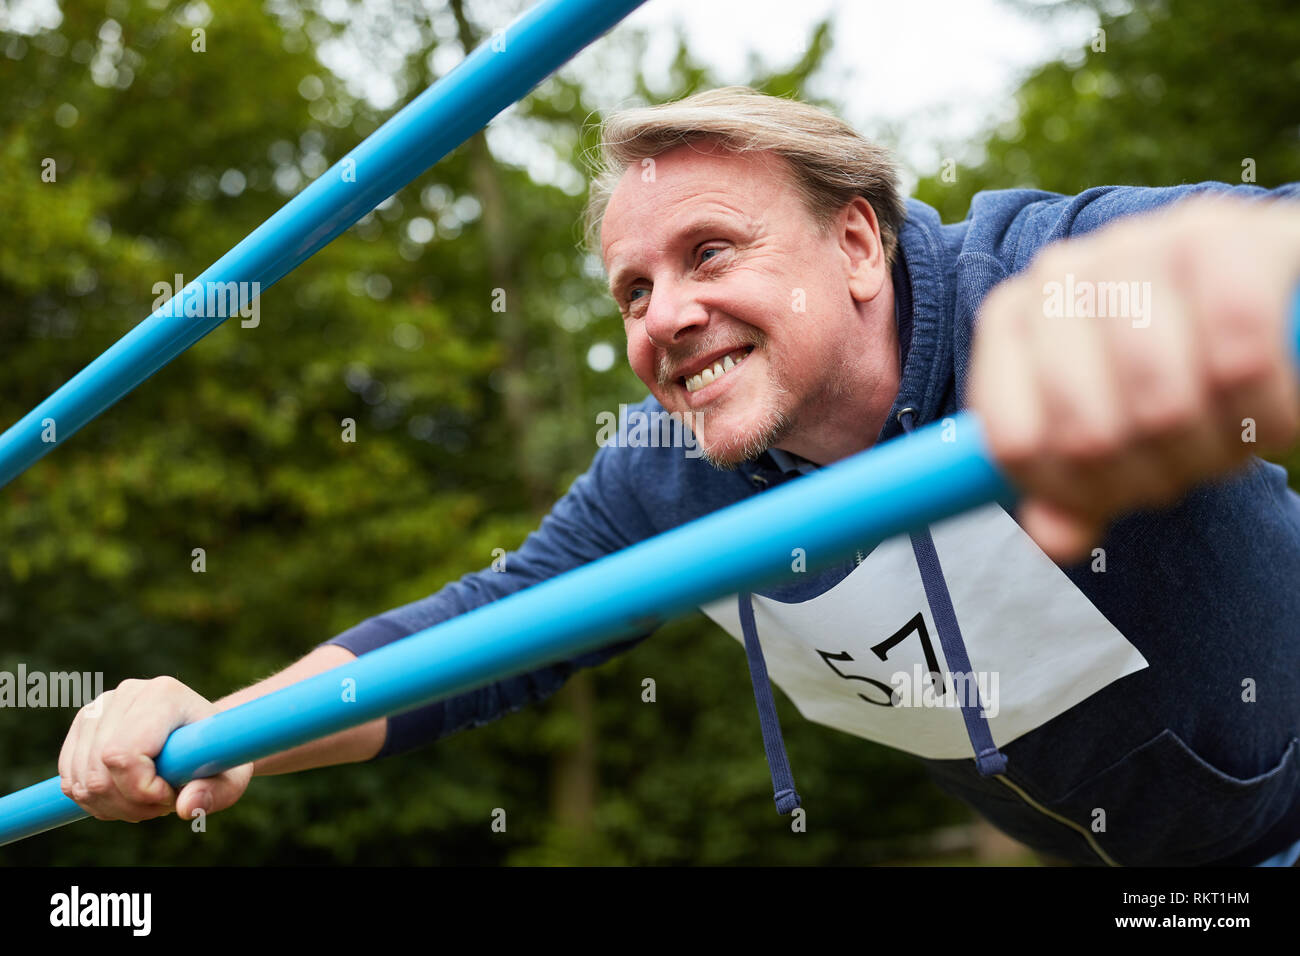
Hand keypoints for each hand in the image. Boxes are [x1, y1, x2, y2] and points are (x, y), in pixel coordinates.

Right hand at [58, 676, 252, 823]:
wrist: (204, 737)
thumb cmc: (219, 756)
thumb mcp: (230, 777)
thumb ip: (214, 792)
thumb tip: (188, 808)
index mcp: (164, 694)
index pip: (124, 754)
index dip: (142, 789)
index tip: (171, 795)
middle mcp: (127, 693)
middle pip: (99, 770)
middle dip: (129, 802)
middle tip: (162, 802)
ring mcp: (100, 707)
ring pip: (81, 780)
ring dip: (112, 806)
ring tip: (148, 798)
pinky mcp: (83, 726)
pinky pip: (70, 780)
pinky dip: (93, 801)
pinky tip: (125, 796)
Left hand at [969, 194, 1299, 562]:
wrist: (1265, 279)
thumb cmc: (1175, 362)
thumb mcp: (1114, 427)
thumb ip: (1074, 486)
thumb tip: (1055, 538)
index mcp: (1011, 322)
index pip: (1014, 445)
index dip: (1071, 493)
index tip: (1116, 498)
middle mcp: (1060, 277)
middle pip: (1088, 436)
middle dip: (1151, 477)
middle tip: (1188, 464)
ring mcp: (1135, 247)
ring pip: (1161, 402)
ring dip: (1213, 448)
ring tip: (1231, 435)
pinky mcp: (1219, 236)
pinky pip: (1238, 357)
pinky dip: (1267, 410)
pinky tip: (1276, 411)